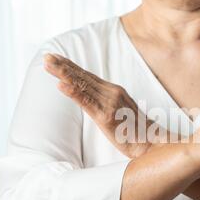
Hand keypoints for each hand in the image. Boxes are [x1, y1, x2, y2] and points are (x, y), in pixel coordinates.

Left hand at [44, 53, 163, 157]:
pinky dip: (73, 93)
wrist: (152, 143)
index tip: (56, 58)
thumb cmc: (136, 132)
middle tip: (47, 56)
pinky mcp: (106, 116)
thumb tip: (94, 101)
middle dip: (63, 66)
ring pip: (82, 86)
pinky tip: (61, 86)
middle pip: (83, 77)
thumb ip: (108, 103)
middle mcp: (112, 93)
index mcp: (114, 91)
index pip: (88, 76)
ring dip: (64, 74)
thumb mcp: (121, 112)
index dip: (71, 66)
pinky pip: (87, 103)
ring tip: (49, 65)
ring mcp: (109, 103)